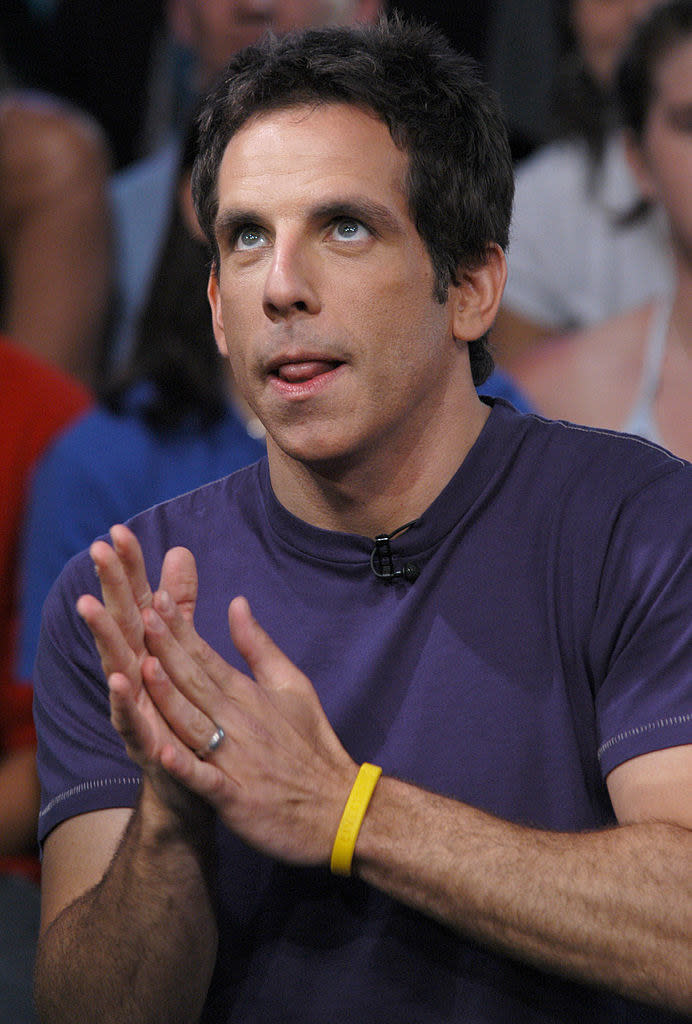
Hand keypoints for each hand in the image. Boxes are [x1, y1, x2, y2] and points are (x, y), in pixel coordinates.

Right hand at [76, 526, 208, 818]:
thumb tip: (179, 551)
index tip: (118, 530)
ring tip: (90, 608)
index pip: (137, 602)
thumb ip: (180, 604)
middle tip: (95, 550)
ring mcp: (139, 713)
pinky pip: (135, 725)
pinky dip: (127, 704)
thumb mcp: (186, 653)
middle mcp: (136, 680)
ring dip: (104, 639)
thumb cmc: (186, 716)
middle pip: (122, 626)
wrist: (192, 792)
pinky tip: (120, 683)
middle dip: (108, 586)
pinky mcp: (149, 748)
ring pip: (118, 670)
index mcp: (148, 655)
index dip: (129, 568)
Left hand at [80, 525, 357, 865]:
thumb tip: (236, 602)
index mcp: (249, 695)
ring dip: (170, 697)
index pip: (207, 656)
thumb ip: (258, 646)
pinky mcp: (236, 798)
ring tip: (145, 669)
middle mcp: (239, 722)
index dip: (180, 629)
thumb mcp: (292, 685)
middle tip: (142, 615)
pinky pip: (206, 781)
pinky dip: (186, 768)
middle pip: (195, 682)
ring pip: (194, 724)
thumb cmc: (312, 744)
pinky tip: (162, 753)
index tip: (157, 599)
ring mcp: (236, 760)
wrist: (339, 808)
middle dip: (167, 649)